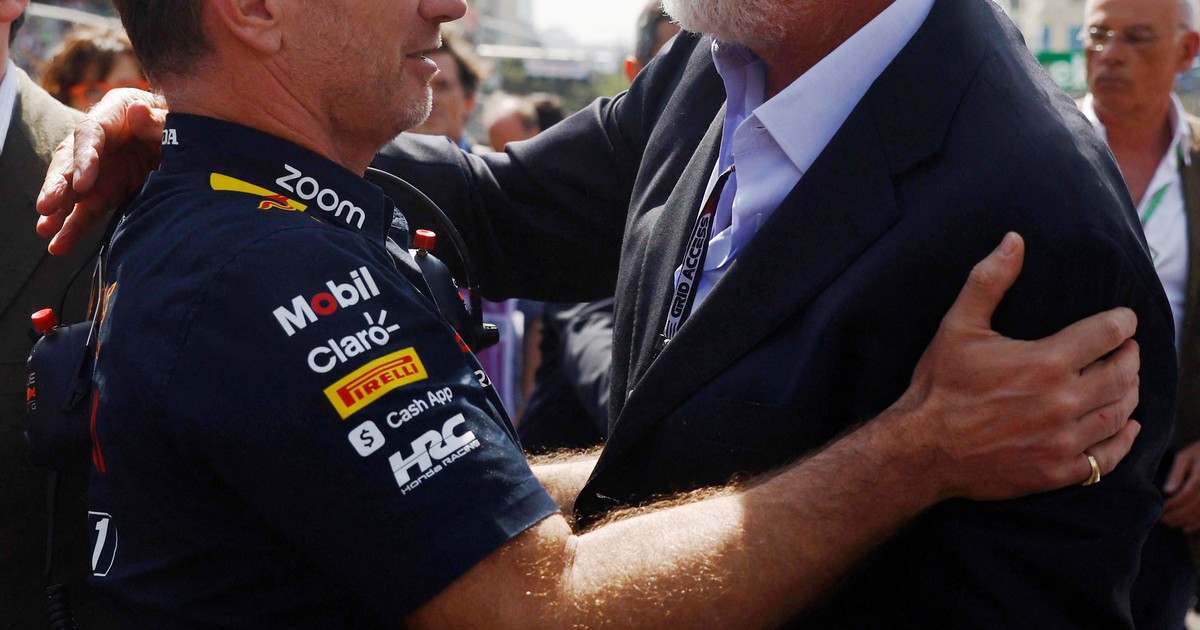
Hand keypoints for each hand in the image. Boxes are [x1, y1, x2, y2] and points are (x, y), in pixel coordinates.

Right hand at [36, 88, 166, 254]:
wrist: (194, 140)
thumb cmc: (182, 123)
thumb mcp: (176, 119)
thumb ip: (159, 120)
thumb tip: (138, 112)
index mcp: (114, 113)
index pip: (90, 133)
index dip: (84, 158)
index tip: (81, 184)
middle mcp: (99, 139)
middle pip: (70, 160)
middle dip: (58, 185)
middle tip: (47, 206)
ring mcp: (100, 167)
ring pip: (73, 189)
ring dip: (59, 210)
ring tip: (46, 231)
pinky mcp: (106, 190)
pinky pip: (87, 209)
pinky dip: (73, 227)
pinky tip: (60, 244)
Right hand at [893, 232, 1140, 501]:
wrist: (922, 450)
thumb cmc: (939, 385)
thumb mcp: (958, 325)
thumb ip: (990, 281)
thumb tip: (1014, 240)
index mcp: (1046, 361)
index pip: (1108, 333)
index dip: (1122, 322)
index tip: (1122, 320)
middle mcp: (1064, 401)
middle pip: (1122, 373)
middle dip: (1129, 356)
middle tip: (1125, 350)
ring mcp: (1064, 439)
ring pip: (1119, 413)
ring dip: (1129, 394)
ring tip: (1124, 382)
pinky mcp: (1058, 470)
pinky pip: (1107, 457)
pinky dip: (1123, 440)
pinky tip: (1126, 427)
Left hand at [1162, 442, 1199, 531]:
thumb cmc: (1199, 452)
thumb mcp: (1185, 457)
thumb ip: (1176, 473)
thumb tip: (1168, 491)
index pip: (1187, 493)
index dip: (1174, 503)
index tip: (1161, 509)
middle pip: (1195, 506)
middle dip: (1178, 515)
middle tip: (1163, 520)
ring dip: (1186, 521)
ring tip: (1171, 524)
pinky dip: (1198, 523)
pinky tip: (1186, 528)